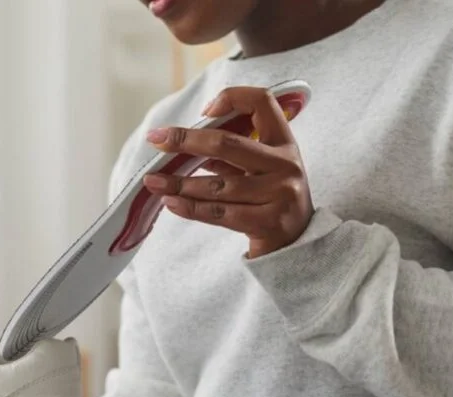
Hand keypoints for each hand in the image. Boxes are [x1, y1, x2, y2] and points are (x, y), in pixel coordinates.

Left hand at [143, 86, 313, 257]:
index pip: (262, 102)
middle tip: (157, 140)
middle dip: (186, 140)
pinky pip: (220, 213)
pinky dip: (191, 208)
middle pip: (227, 143)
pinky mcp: (269, 222)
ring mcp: (280, 194)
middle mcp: (286, 164)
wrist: (298, 242)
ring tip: (154, 181)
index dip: (231, 98)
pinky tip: (171, 203)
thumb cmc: (271, 197)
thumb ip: (231, 152)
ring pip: (218, 185)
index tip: (204, 112)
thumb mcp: (260, 168)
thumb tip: (182, 141)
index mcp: (284, 142)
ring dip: (180, 183)